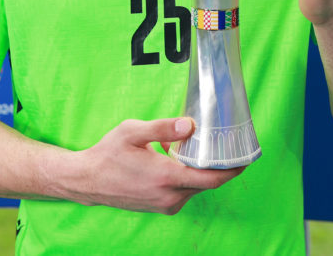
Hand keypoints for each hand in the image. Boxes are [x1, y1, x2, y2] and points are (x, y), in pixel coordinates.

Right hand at [70, 117, 244, 213]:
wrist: (87, 181)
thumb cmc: (108, 154)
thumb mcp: (133, 132)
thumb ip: (163, 127)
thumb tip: (190, 125)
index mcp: (166, 177)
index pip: (211, 179)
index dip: (232, 169)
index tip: (245, 157)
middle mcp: (169, 196)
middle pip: (206, 182)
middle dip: (217, 165)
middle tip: (223, 144)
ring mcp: (165, 205)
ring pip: (195, 187)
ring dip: (198, 169)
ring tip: (193, 147)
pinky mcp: (161, 207)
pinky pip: (184, 191)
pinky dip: (186, 176)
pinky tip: (174, 159)